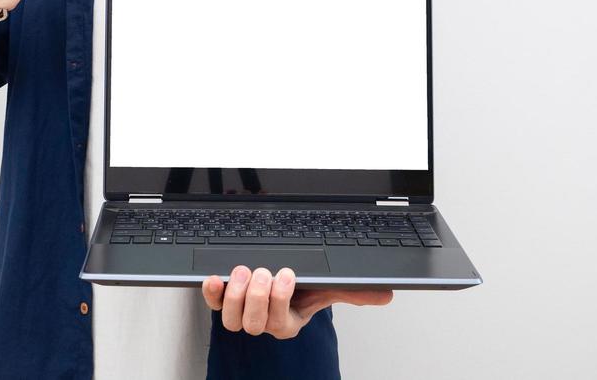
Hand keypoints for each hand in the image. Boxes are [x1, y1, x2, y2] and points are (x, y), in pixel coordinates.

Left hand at [201, 265, 392, 339]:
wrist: (283, 280)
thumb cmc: (302, 287)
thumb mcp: (328, 286)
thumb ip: (354, 291)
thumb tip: (385, 294)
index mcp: (287, 323)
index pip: (280, 322)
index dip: (281, 300)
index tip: (288, 273)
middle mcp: (263, 322)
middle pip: (254, 325)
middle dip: (258, 296)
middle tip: (265, 271)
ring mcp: (241, 313)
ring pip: (232, 319)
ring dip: (236, 295)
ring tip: (245, 271)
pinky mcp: (223, 300)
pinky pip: (212, 304)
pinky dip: (211, 292)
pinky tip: (214, 277)